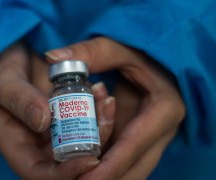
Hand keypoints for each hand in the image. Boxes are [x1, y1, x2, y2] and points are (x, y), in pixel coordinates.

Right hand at [0, 43, 115, 178]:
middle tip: (106, 111)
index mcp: (17, 147)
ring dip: (101, 124)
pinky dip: (98, 110)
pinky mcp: (66, 120)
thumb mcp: (3, 83)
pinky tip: (101, 91)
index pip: (40, 173)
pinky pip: (87, 123)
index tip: (90, 159)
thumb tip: (43, 121)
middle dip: (93, 143)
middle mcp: (38, 147)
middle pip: (69, 160)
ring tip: (105, 97)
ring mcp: (54, 134)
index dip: (65, 173)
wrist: (11, 63)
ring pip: (83, 142)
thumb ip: (20, 100)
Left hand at [46, 37, 185, 178]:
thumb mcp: (119, 49)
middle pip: (135, 169)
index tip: (83, 179)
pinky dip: (106, 168)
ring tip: (77, 176)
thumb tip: (52, 57)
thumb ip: (90, 53)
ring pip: (131, 171)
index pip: (133, 146)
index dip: (108, 167)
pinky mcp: (142, 142)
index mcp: (163, 110)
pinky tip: (84, 167)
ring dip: (105, 175)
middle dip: (105, 178)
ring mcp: (153, 140)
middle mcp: (162, 131)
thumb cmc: (140, 54)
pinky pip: (124, 163)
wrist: (158, 63)